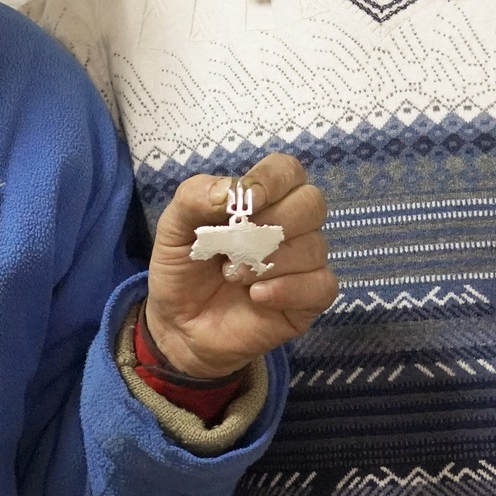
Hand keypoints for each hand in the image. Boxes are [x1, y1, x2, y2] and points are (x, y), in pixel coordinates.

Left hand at [143, 153, 334, 379]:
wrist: (179, 325)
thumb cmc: (183, 268)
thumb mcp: (173, 227)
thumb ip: (194, 198)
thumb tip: (229, 190)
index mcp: (263, 198)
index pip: (288, 170)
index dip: (272, 180)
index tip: (245, 202)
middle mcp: (291, 225)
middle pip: (312, 203)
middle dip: (273, 222)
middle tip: (235, 246)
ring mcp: (303, 263)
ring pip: (315, 246)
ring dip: (269, 261)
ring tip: (233, 276)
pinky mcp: (308, 300)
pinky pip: (322, 285)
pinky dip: (287, 288)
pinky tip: (257, 296)